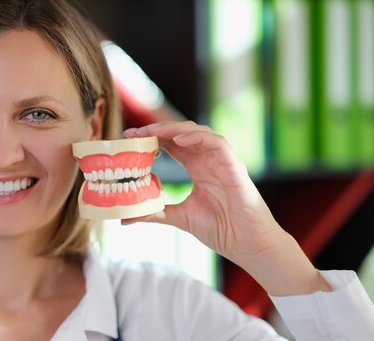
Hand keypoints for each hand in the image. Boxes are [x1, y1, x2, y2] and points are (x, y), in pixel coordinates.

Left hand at [123, 121, 330, 295]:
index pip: (170, 144)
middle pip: (180, 133)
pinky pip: (216, 142)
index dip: (150, 138)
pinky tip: (177, 141)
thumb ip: (155, 213)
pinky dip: (197, 137)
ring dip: (173, 128)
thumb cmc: (221, 229)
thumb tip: (125, 219)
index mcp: (196, 168)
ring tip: (151, 131)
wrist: (247, 245)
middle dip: (156, 129)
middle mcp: (208, 160)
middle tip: (134, 132)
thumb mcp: (179, 217)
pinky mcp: (234, 165)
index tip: (128, 138)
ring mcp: (221, 160)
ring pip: (197, 132)